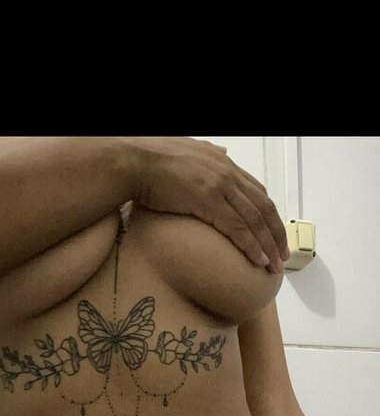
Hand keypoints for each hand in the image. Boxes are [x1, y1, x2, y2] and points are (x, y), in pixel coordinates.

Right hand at [131, 137, 289, 272]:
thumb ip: (208, 153)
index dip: (268, 215)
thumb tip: (221, 151)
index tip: (273, 233)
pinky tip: (258, 261)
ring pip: (255, 220)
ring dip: (268, 245)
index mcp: (224, 163)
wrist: (134, 162)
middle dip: (275, 233)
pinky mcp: (209, 200)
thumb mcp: (187, 149)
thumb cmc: (152, 159)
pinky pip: (238, 228)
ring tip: (273, 265)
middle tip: (281, 255)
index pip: (256, 191)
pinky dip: (251, 246)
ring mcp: (220, 186)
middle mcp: (227, 173)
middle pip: (263, 207)